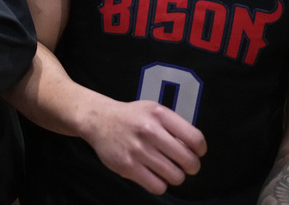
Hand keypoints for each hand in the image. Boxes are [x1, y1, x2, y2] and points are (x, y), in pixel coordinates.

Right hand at [83, 99, 206, 194]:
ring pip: (175, 177)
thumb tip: (194, 151)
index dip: (199, 151)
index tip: (194, 153)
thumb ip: (174, 126)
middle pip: (189, 162)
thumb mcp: (153, 110)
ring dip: (174, 176)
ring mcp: (137, 149)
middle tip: (182, 165)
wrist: (97, 120)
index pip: (196, 139)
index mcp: (159, 114)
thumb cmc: (130, 117)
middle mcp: (149, 130)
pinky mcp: (127, 166)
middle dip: (190, 167)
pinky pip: (158, 186)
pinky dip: (159, 184)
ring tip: (165, 169)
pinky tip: (152, 174)